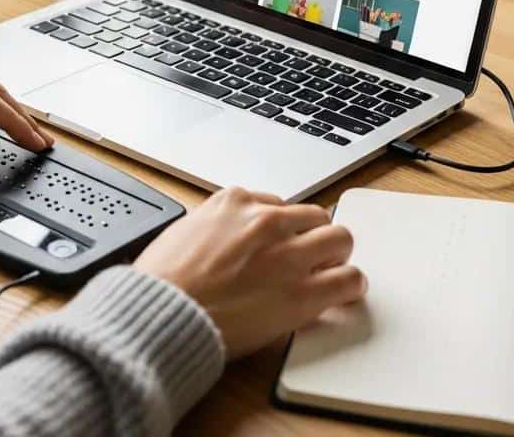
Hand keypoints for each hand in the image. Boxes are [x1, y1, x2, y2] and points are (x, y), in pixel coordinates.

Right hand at [134, 187, 365, 358]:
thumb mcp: (187, 229)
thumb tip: (232, 236)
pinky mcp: (303, 293)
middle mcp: (266, 220)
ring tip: (331, 273)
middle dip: (314, 236)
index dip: (282, 229)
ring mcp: (288, 255)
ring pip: (340, 239)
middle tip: (310, 257)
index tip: (280, 243)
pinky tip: (343, 294)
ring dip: (336, 256)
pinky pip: (349, 280)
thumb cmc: (165, 279)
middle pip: (315, 216)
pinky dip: (350, 285)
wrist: (163, 312)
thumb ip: (218, 225)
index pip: (279, 205)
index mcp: (235, 201)